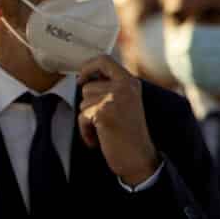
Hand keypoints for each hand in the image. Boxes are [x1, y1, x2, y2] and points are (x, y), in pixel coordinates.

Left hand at [75, 56, 158, 185]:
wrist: (139, 159)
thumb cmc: (129, 134)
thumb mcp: (126, 103)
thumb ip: (111, 88)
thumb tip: (84, 79)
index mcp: (130, 82)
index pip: (104, 60)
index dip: (88, 67)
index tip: (81, 78)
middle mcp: (124, 86)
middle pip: (87, 86)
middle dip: (88, 105)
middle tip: (103, 121)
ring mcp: (114, 98)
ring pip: (82, 102)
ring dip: (88, 119)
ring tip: (104, 130)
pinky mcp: (103, 112)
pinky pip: (81, 117)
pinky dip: (86, 131)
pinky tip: (98, 139)